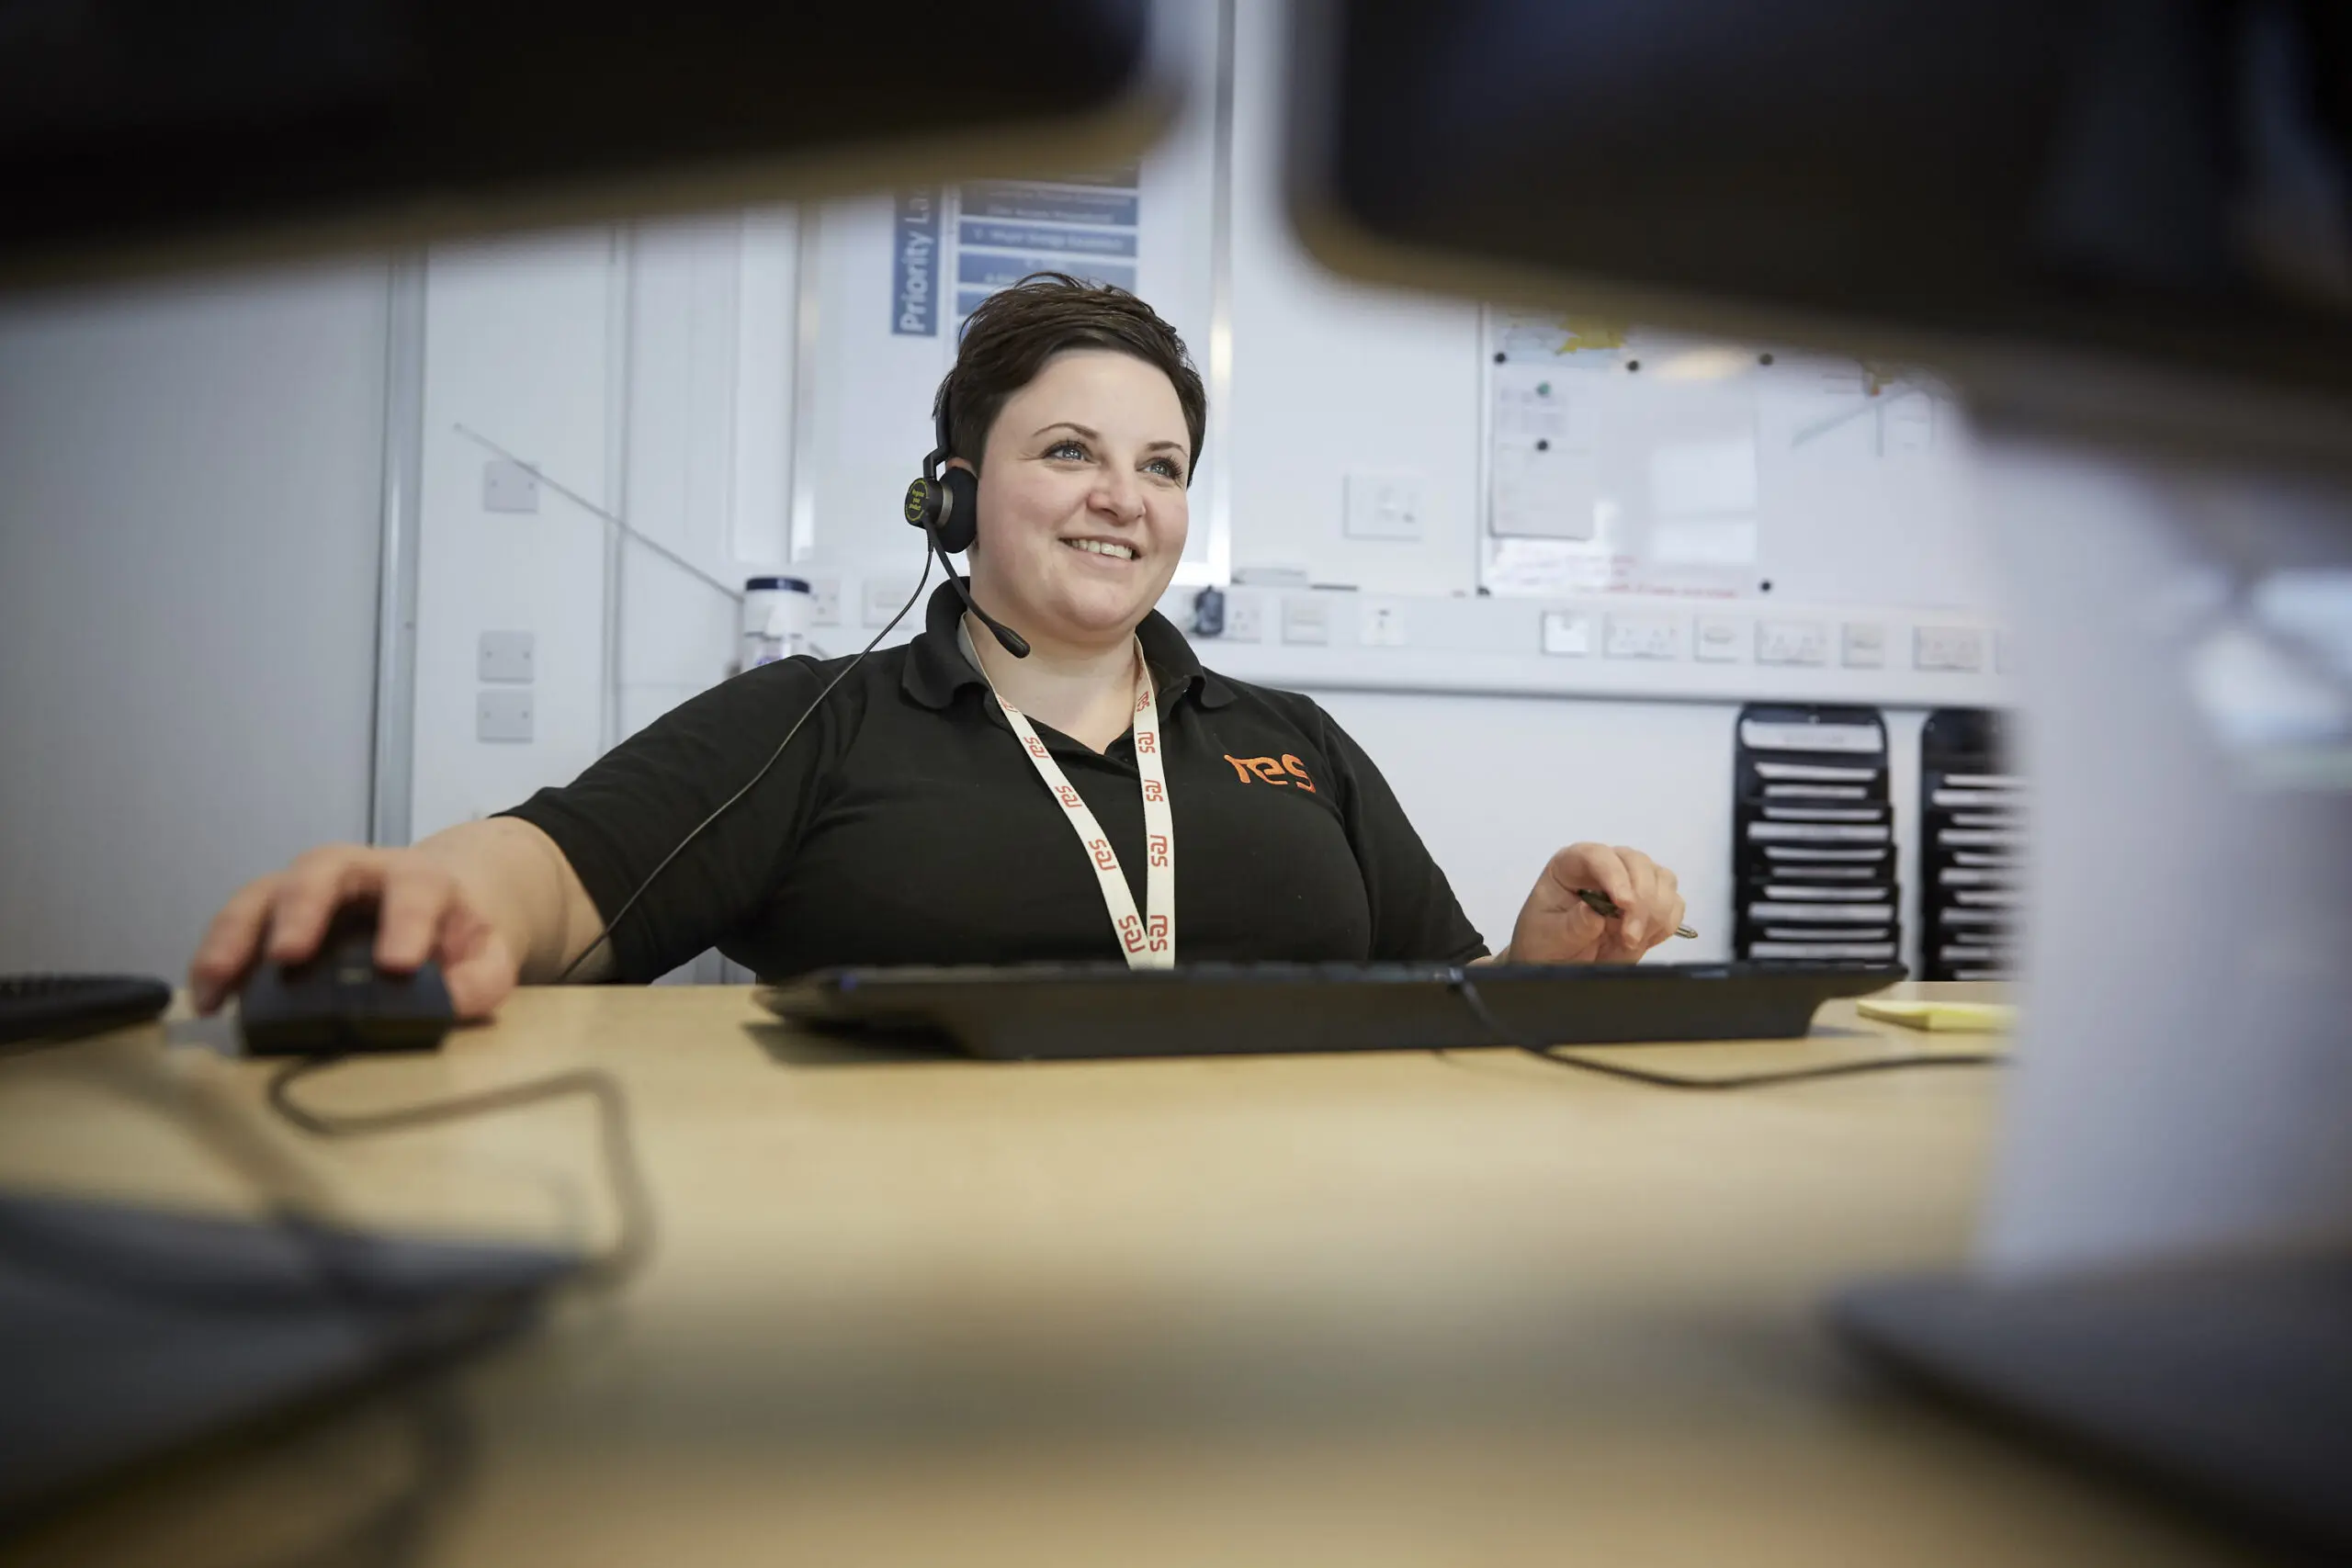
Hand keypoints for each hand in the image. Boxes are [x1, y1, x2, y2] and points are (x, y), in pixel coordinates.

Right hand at [189, 844, 517, 1019]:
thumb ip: (478, 981)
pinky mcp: (272, 912)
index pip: (413, 892)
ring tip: (218, 982)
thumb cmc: (455, 931)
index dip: (404, 924)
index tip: (397, 965)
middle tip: (289, 955)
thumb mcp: (486, 955)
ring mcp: (306, 888)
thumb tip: (448, 1009)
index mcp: (418, 878)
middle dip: (302, 912)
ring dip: (236, 936)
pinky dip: (218, 959)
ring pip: (263, 894)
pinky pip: (237, 926)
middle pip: (321, 872)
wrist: (436, 901)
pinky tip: (210, 999)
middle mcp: (355, 871)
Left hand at [1502, 842, 1685, 964]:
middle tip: (1630, 937)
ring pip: (1662, 879)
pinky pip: (1674, 903)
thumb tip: (1595, 913)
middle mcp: (1604, 866)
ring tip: (1632, 941)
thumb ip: (1572, 925)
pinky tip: (1644, 939)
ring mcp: (1631, 881)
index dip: (1614, 875)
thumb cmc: (1545, 942)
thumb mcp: (1549, 937)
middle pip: (1637, 863)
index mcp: (1570, 864)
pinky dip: (1666, 923)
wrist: (1558, 963)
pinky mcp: (1650, 903)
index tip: (1623, 903)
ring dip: (1656, 913)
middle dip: (1641, 901)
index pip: (1597, 855)